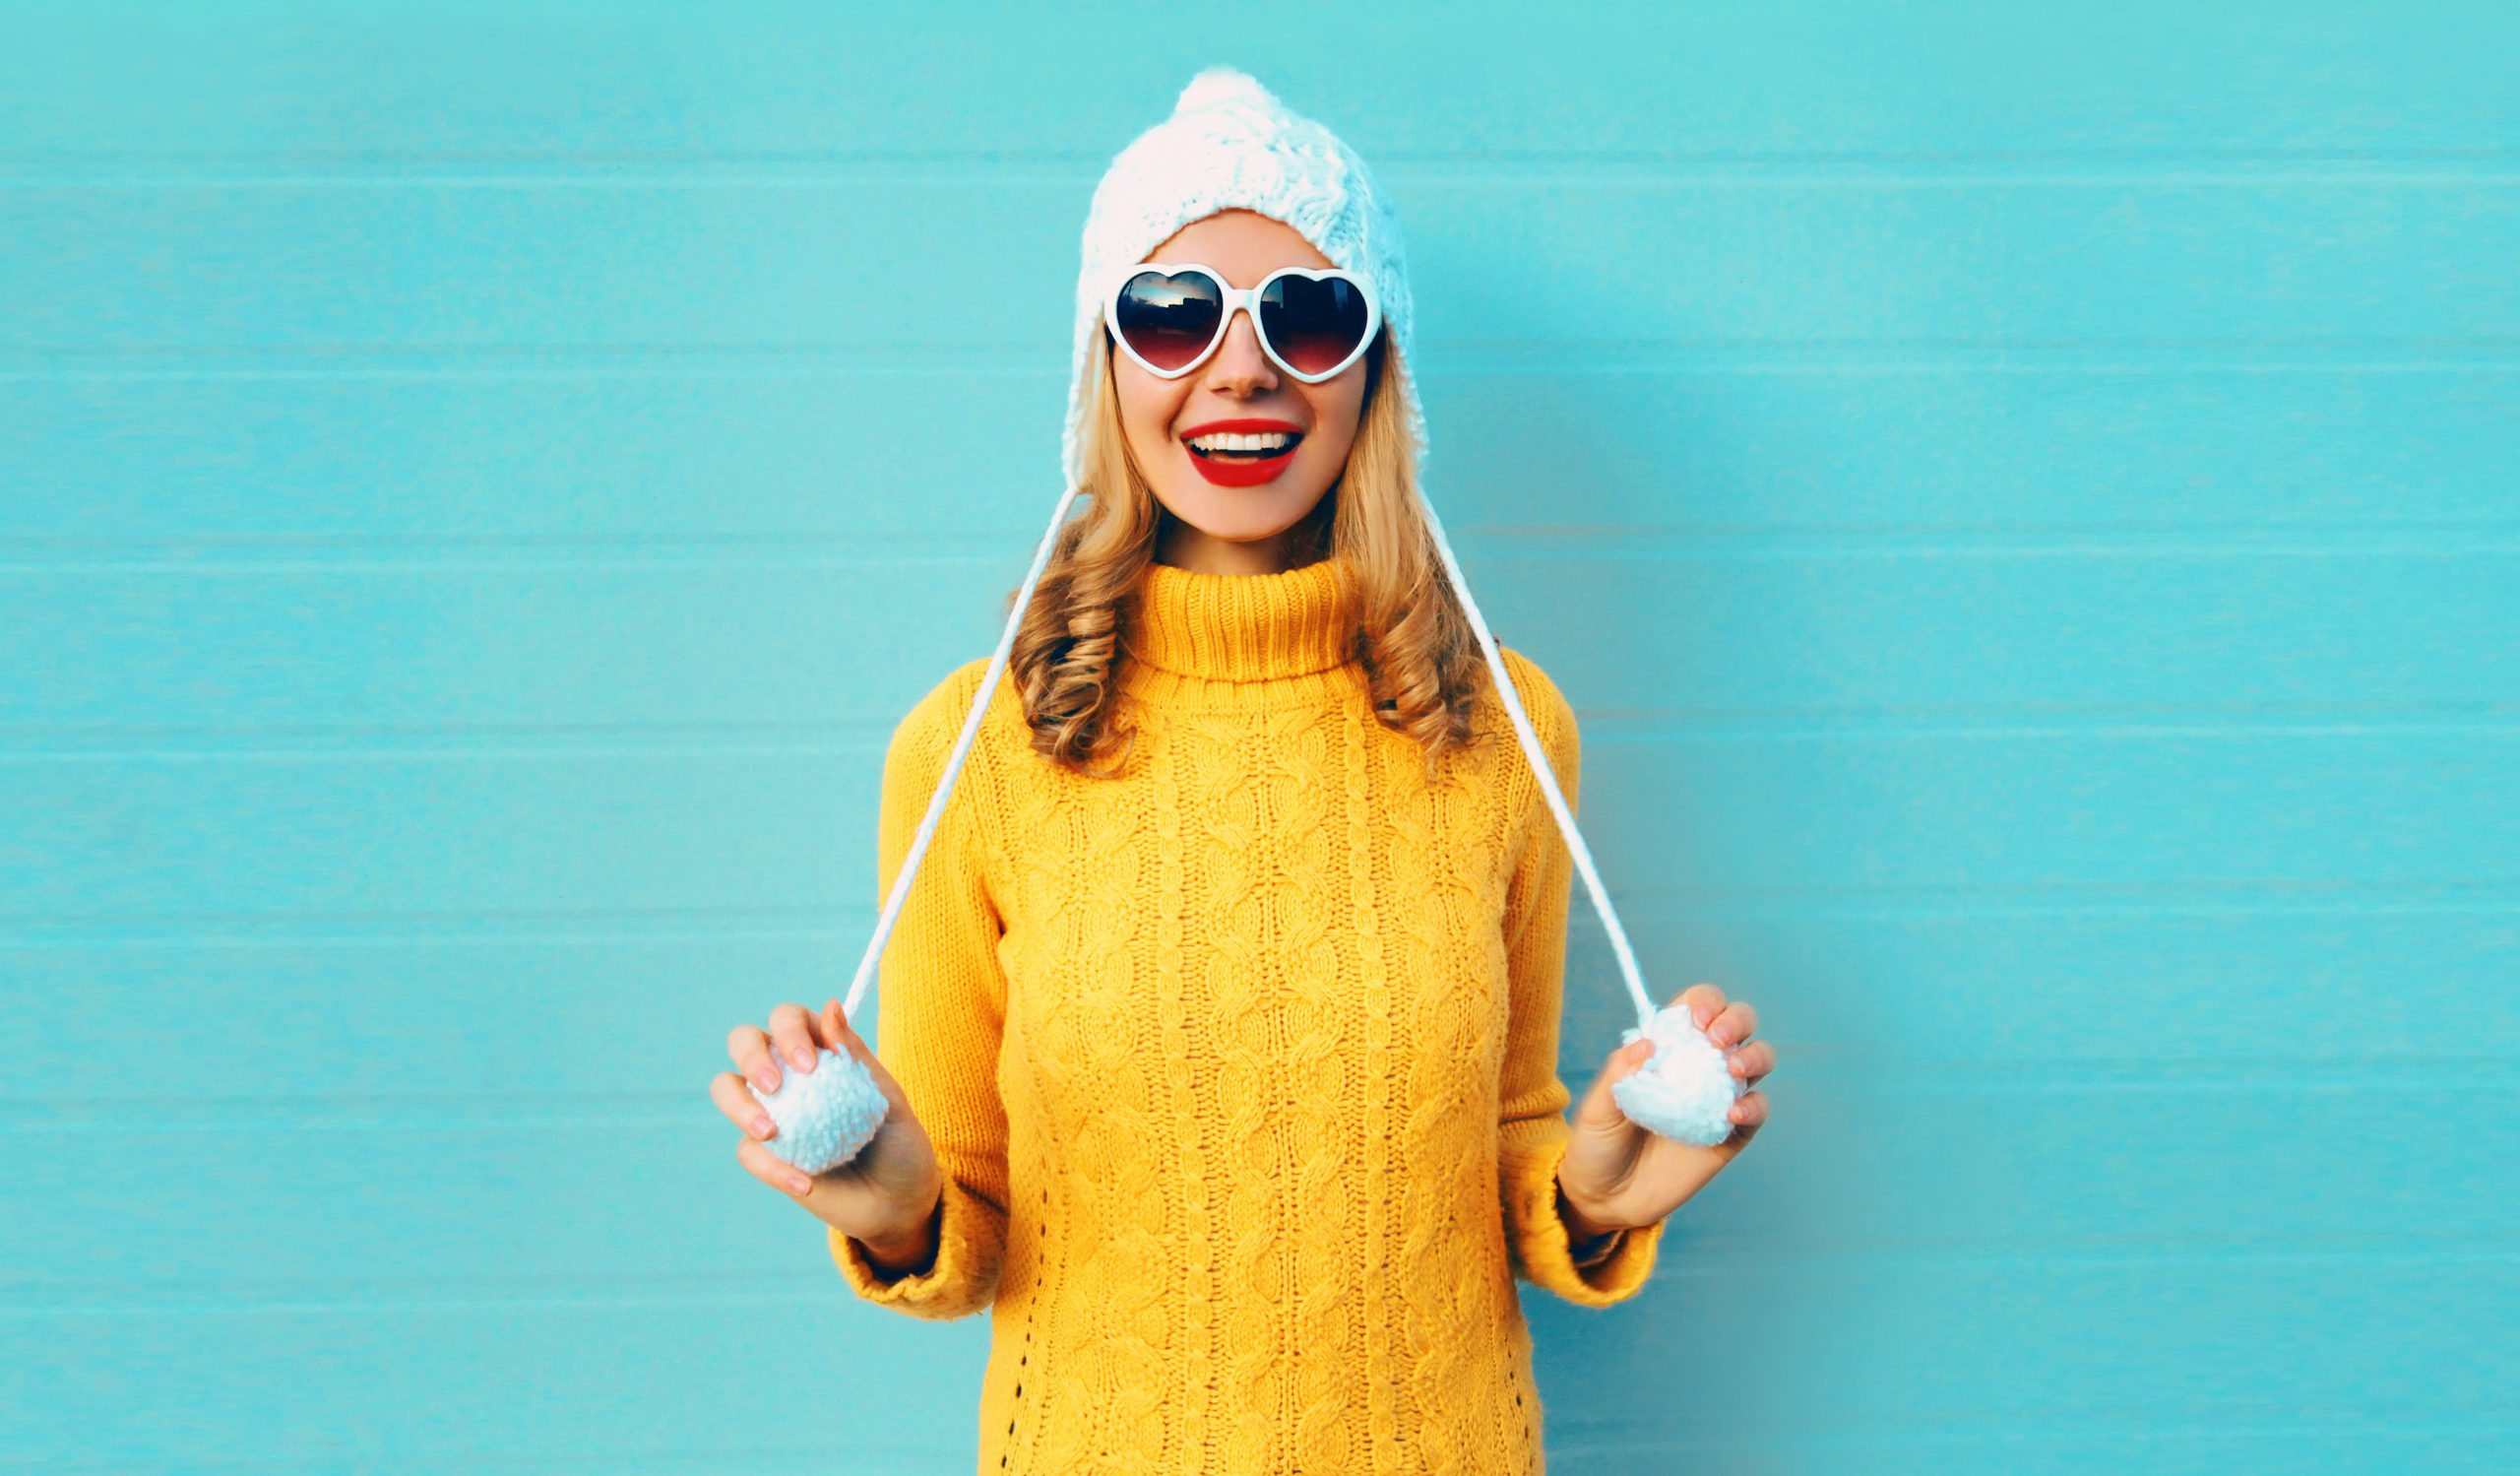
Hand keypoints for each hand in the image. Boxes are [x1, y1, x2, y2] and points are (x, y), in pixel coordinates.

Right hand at [708, 998, 944, 1273]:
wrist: (898, 1203)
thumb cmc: (899, 1142)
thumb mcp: (888, 1100)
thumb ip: (855, 1056)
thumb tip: (830, 1005)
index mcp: (820, 1049)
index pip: (789, 1019)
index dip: (789, 1032)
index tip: (809, 1064)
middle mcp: (788, 1074)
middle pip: (744, 1041)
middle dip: (750, 1055)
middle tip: (774, 1086)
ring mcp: (773, 1113)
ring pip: (726, 1088)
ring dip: (739, 1105)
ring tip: (769, 1132)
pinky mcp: (766, 1155)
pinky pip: (749, 1152)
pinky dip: (773, 1168)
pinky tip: (806, 1183)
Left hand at [1555, 982, 1775, 1240]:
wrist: (1607, 1199)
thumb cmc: (1597, 1144)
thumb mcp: (1597, 1107)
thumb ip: (1619, 1073)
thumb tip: (1648, 1043)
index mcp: (1666, 1049)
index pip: (1695, 1008)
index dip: (1703, 1002)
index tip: (1696, 1018)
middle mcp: (1698, 1067)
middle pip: (1736, 1026)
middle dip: (1736, 1021)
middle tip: (1718, 1039)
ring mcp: (1717, 1098)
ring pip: (1756, 1061)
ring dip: (1754, 1056)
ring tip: (1734, 1069)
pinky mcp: (1730, 1135)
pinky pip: (1756, 1111)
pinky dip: (1753, 1106)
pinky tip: (1733, 1112)